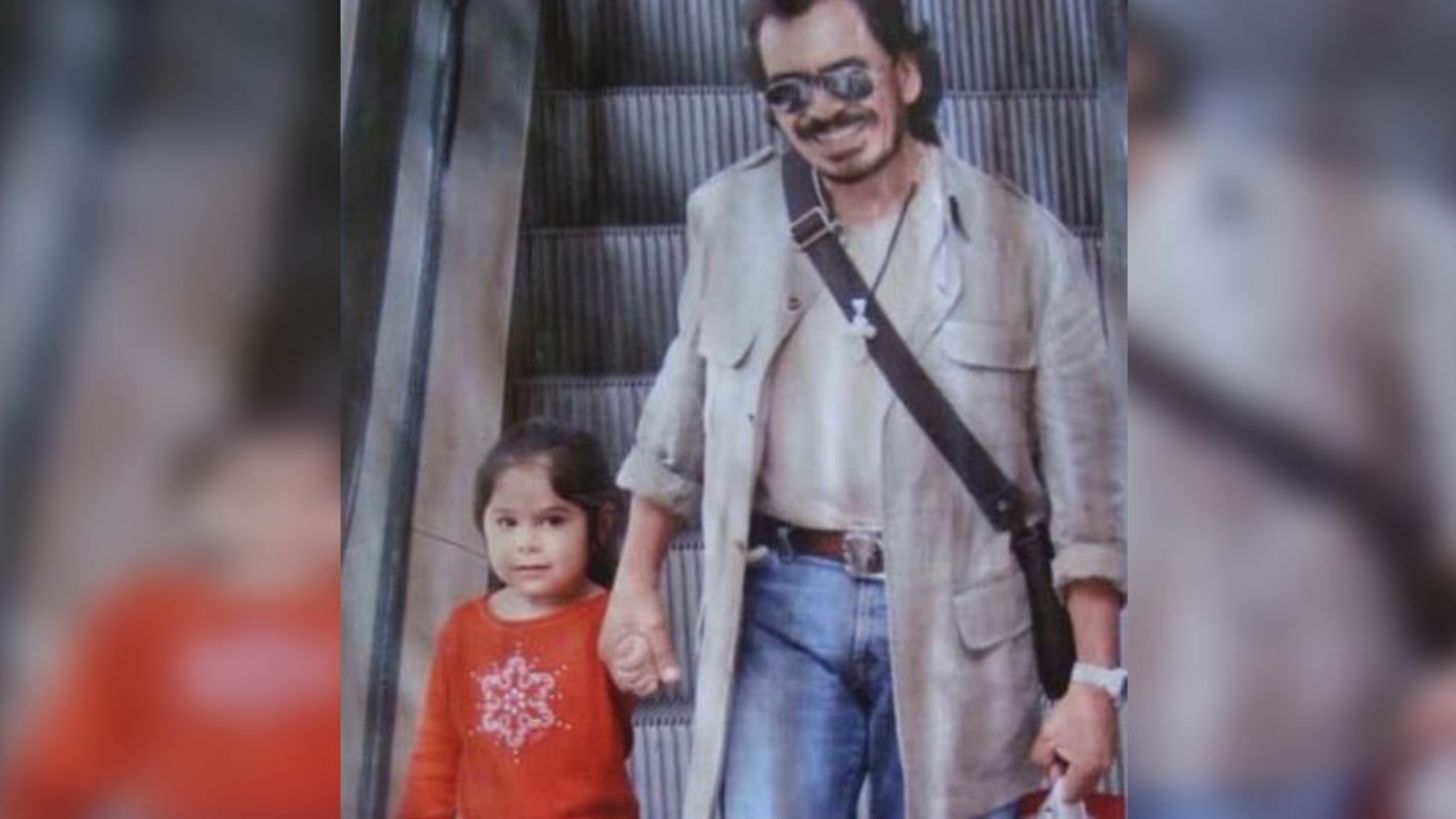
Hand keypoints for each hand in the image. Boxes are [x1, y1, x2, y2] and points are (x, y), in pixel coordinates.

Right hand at [598, 579, 679, 696]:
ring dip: (645, 665)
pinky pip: (630, 659)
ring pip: (631, 669)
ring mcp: (613, 646)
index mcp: (611, 651)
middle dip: (646, 673)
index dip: (645, 679)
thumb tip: (672, 679)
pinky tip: (650, 645)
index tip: (658, 668)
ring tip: (654, 648)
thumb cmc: (642, 599)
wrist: (636, 577)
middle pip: (629, 680)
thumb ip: (663, 654)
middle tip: (657, 655)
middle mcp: (608, 652)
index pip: (627, 684)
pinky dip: (643, 657)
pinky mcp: (619, 640)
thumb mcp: (656, 627)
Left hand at [1030, 682, 1117, 802]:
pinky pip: (1095, 768)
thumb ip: (1042, 760)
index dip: (1057, 788)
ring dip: (1074, 773)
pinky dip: (1083, 764)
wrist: (1093, 692)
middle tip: (1054, 764)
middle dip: (1066, 780)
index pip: (1070, 793)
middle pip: (1081, 789)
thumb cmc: (1074, 709)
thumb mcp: (1047, 737)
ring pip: (1088, 780)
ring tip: (1064, 752)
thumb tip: (1046, 771)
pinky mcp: (1109, 752)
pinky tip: (1074, 748)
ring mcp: (1107, 760)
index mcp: (1087, 766)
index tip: (1049, 781)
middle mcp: (1101, 767)